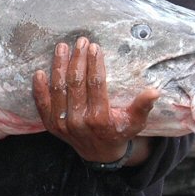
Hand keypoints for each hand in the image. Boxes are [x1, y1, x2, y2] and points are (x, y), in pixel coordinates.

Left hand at [32, 37, 158, 162]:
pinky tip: (39, 71)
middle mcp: (79, 121)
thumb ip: (142, 106)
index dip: (94, 63)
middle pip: (76, 83)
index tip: (95, 47)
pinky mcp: (51, 124)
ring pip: (58, 89)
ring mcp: (62, 123)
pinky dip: (39, 88)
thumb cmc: (118, 132)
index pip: (96, 84)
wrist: (98, 154)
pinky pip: (42, 104)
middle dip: (78, 59)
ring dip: (59, 66)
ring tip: (62, 47)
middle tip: (80, 41)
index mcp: (100, 119)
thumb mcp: (135, 122)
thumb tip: (155, 91)